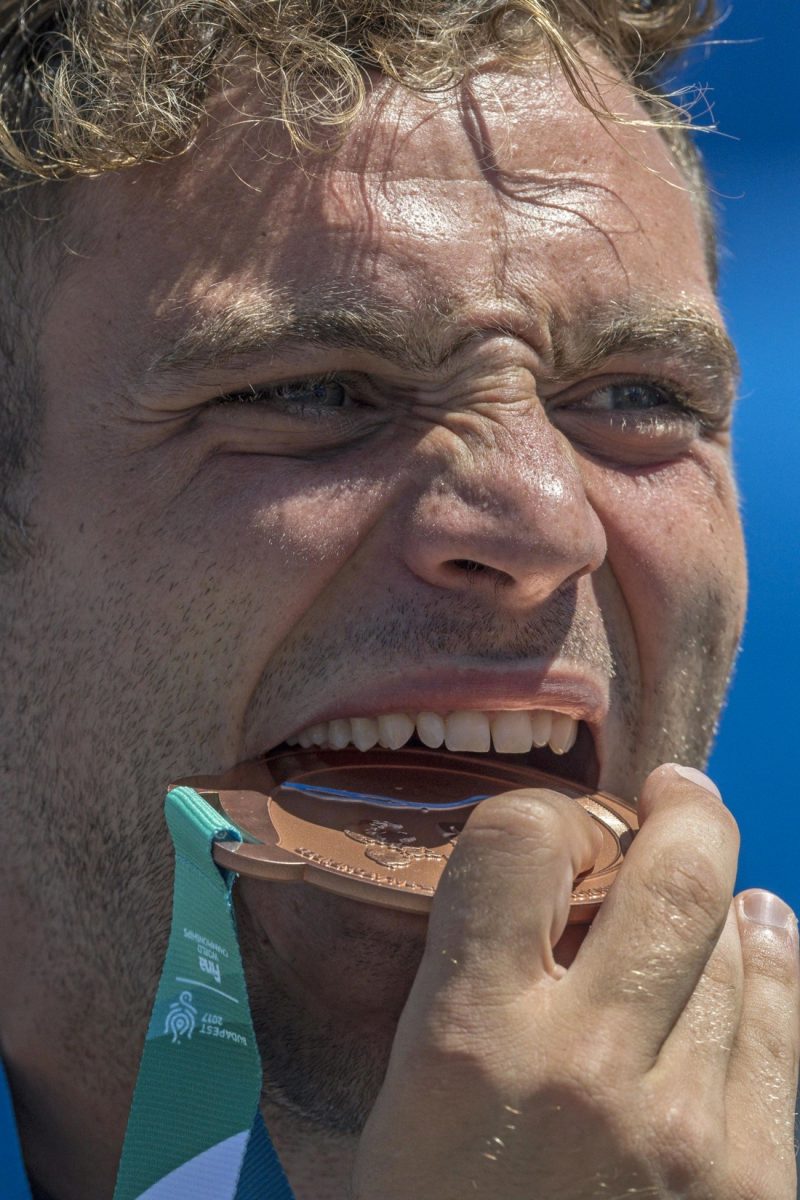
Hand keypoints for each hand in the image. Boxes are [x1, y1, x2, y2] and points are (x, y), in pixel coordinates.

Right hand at [352, 765, 799, 1198]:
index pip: (514, 844)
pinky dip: (777, 969)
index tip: (541, 837)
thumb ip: (430, 1015)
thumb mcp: (389, 1133)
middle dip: (680, 811)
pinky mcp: (759, 1185)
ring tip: (720, 879)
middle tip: (673, 794)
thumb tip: (476, 923)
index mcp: (470, 1046)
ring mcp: (687, 1127)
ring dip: (728, 895)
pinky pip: (784, 1031)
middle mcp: (586, 1067)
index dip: (532, 817)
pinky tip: (768, 941)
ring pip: (737, 946)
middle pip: (668, 875)